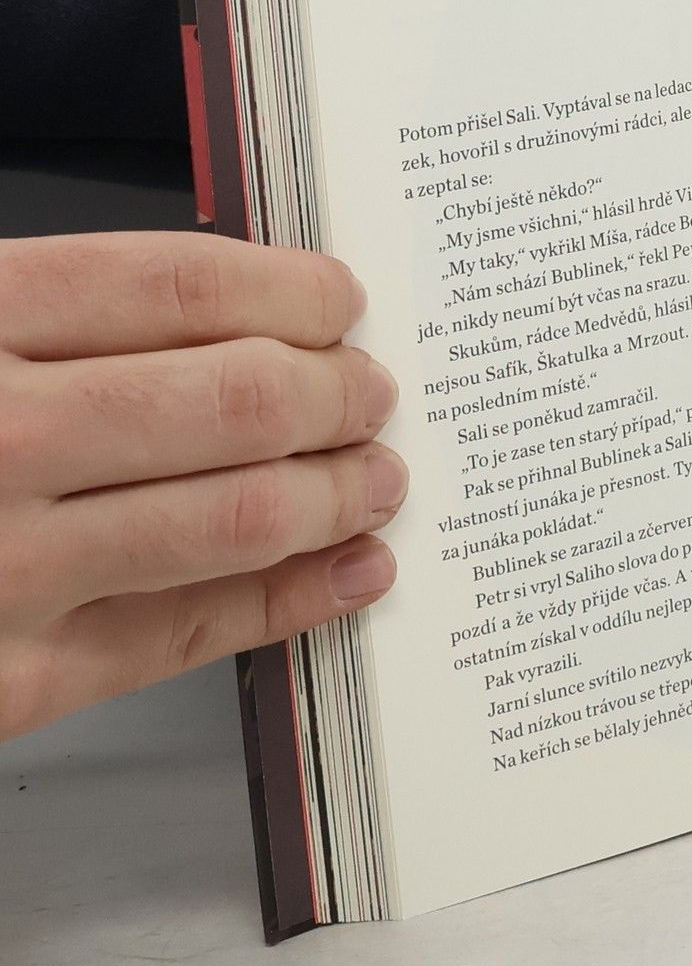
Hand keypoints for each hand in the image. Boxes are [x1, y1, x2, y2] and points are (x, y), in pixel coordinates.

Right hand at [0, 233, 405, 740]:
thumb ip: (46, 314)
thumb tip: (229, 307)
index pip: (176, 284)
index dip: (290, 288)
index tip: (341, 299)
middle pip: (235, 395)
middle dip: (337, 391)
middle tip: (373, 391)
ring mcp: (3, 567)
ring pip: (239, 514)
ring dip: (341, 491)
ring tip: (378, 474)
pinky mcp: (11, 681)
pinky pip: (192, 632)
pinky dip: (295, 599)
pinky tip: (350, 573)